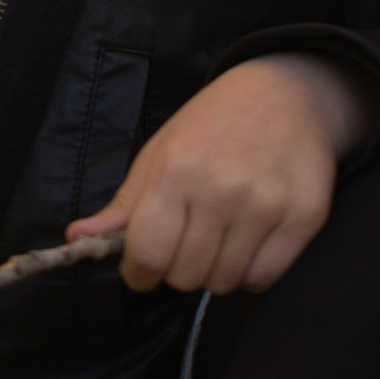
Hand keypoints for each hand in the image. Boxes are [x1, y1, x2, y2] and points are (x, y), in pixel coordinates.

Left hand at [65, 53, 374, 295]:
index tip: (143, 268)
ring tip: (219, 235)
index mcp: (177, 170)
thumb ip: (122, 205)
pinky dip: (250, 273)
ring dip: (215, 270)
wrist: (286, 95)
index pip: (149, 254)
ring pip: (224, 283)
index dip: (139, 272)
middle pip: (186, 276)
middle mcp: (222, 189)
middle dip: (178, 269)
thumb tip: (76, 238)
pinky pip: (264, 279)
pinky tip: (247, 241)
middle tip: (186, 242)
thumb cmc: (211, 126)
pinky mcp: (303, 218)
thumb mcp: (159, 153)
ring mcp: (266, 205)